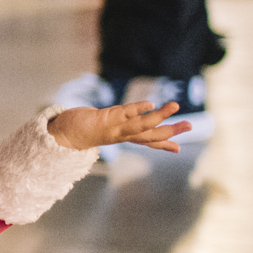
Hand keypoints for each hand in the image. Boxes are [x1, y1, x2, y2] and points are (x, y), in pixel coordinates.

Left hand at [48, 100, 192, 152]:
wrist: (63, 133)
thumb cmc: (85, 128)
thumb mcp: (106, 128)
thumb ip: (123, 124)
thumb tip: (137, 116)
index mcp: (124, 138)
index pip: (147, 142)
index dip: (164, 145)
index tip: (179, 148)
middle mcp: (122, 135)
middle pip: (150, 135)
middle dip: (171, 131)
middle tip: (190, 126)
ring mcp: (115, 128)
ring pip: (141, 125)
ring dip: (159, 117)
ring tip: (175, 106)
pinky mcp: (106, 118)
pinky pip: (125, 114)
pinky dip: (138, 110)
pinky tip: (150, 104)